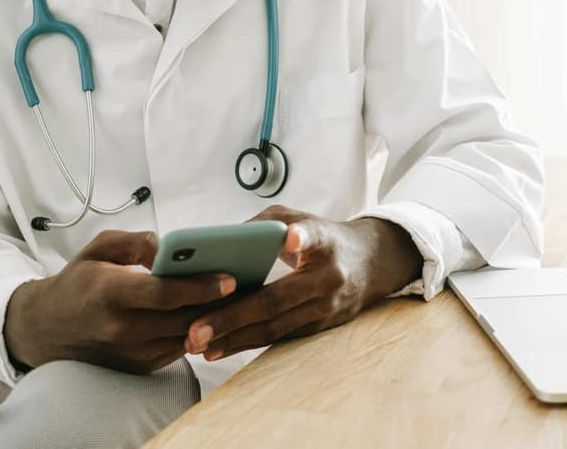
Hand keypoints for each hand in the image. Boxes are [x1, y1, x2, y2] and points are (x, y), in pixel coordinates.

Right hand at [4, 229, 235, 373]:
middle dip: (219, 302)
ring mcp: (131, 352)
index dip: (200, 286)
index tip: (229, 277)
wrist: (49, 328)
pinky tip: (215, 312)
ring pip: (187, 336)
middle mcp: (121, 328)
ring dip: (214, 317)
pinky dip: (199, 330)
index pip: (164, 294)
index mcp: (109, 293)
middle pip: (183, 318)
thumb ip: (136, 242)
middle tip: (250, 282)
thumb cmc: (78, 282)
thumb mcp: (99, 247)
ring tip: (240, 295)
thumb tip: (169, 246)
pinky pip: (180, 348)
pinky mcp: (140, 366)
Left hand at [183, 205, 421, 360]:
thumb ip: (263, 224)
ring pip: (275, 327)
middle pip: (276, 299)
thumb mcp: (300, 217)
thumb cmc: (323, 237)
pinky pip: (278, 337)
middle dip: (232, 317)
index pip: (315, 237)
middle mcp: (328, 277)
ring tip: (197, 343)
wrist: (371, 264)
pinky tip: (216, 349)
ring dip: (233, 339)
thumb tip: (218, 241)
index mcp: (325, 240)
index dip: (302, 237)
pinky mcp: (320, 327)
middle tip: (195, 329)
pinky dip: (245, 344)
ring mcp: (326, 307)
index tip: (291, 237)